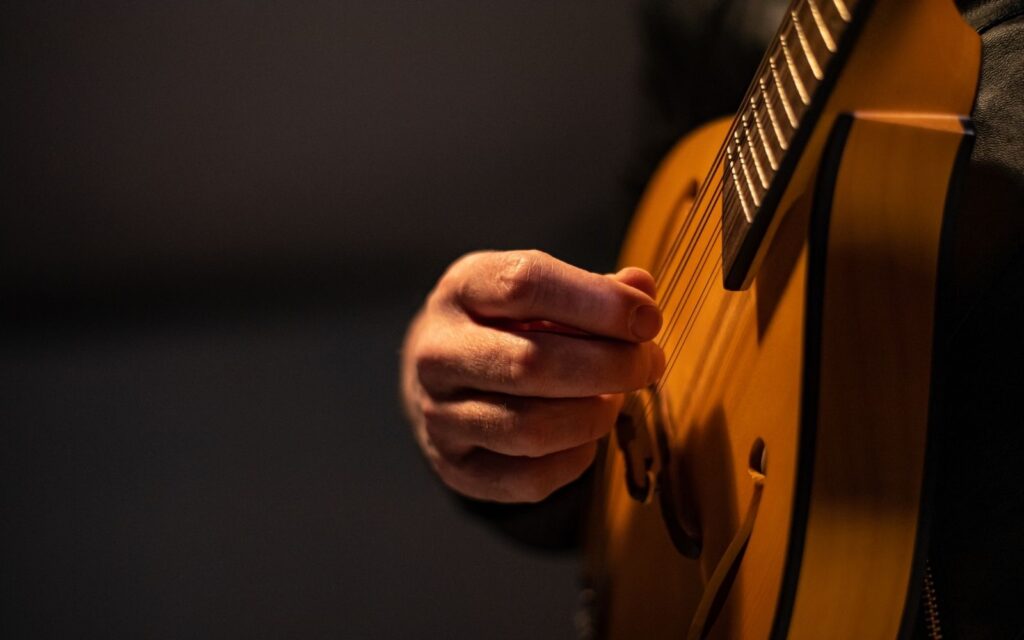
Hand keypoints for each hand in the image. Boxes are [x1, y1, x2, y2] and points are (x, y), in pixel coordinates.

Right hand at [401, 250, 664, 502]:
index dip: (599, 303)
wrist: (441, 376)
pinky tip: (587, 437)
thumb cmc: (505, 324)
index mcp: (461, 290)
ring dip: (593, 416)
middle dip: (609, 367)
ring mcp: (439, 415)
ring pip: (530, 428)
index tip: (648, 320)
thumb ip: (594, 290)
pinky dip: (575, 460)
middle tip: (648, 366)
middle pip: (531, 364)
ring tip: (615, 399)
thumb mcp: (539, 290)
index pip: (526, 286)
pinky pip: (528, 479)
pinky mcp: (455, 468)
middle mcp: (437, 352)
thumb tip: (642, 291)